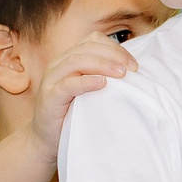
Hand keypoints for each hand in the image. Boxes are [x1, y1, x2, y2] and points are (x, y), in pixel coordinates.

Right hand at [27, 35, 138, 160]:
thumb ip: (103, 78)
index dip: (115, 48)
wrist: (47, 141)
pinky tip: (103, 83)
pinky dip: (86, 81)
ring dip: (102, 64)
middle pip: (87, 47)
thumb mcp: (90, 92)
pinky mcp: (49, 98)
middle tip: (132, 69)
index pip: (93, 41)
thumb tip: (132, 72)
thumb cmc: (73, 115)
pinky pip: (68, 84)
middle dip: (113, 55)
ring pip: (76, 61)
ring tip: (121, 74)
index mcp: (69, 59)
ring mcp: (51, 80)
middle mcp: (58, 65)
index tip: (134, 64)